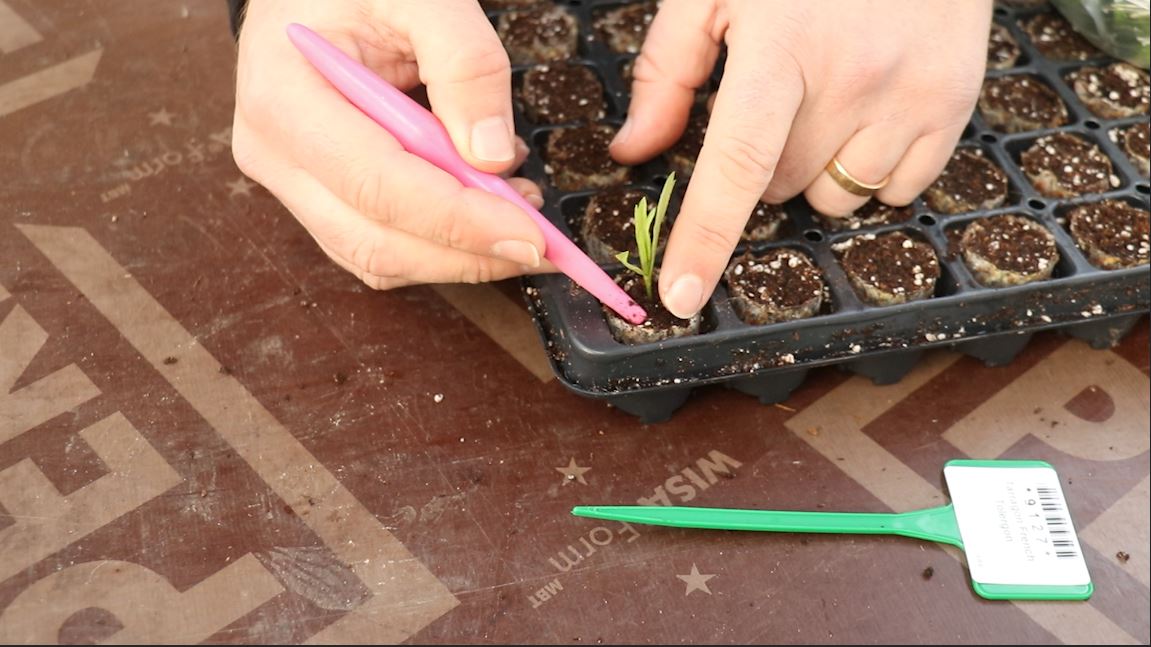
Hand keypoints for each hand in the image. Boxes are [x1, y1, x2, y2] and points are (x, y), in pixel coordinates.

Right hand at [233, 0, 548, 289]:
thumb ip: (464, 63)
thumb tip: (493, 156)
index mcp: (286, 99)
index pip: (379, 186)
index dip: (460, 222)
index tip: (532, 237)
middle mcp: (275, 155)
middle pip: (377, 242)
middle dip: (468, 253)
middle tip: (543, 241)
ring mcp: (289, 182)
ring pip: (379, 258)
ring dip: (459, 255)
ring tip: (519, 209)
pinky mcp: (315, 196)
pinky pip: (379, 245)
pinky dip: (439, 245)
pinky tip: (483, 206)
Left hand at [610, 0, 992, 317]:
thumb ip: (668, 71)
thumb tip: (634, 151)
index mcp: (781, 48)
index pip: (736, 166)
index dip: (705, 239)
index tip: (681, 297)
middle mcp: (852, 80)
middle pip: (779, 188)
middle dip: (761, 164)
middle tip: (774, 100)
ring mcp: (909, 97)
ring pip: (835, 197)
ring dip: (815, 171)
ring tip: (826, 99)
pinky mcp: (952, 105)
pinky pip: (897, 190)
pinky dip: (872, 171)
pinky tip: (869, 111)